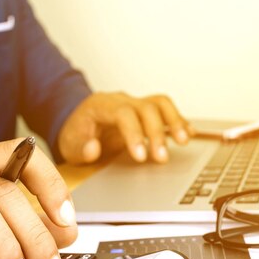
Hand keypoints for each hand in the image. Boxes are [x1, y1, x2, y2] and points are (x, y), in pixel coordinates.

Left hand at [58, 92, 191, 163]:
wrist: (77, 120)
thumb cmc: (75, 133)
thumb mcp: (69, 145)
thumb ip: (80, 148)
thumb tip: (93, 149)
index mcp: (101, 105)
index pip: (123, 113)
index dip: (134, 134)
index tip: (140, 156)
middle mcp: (121, 100)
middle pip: (146, 108)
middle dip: (157, 133)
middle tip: (162, 158)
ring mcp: (134, 103)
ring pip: (160, 103)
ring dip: (175, 121)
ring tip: (184, 141)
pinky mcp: (144, 111)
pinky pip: (165, 109)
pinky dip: (178, 120)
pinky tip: (188, 133)